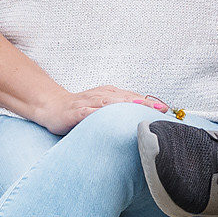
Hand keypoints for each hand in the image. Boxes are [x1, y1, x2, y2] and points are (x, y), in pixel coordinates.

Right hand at [37, 84, 166, 136]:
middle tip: (161, 109)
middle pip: (127, 98)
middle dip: (144, 103)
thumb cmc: (79, 109)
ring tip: (143, 110)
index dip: (150, 103)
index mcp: (111, 94)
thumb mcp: (102, 108)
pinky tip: (109, 117)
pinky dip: (101, 114)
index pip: (134, 98)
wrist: (51, 106)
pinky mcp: (77, 112)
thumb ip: (119, 112)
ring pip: (111, 103)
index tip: (166, 109)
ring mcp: (89, 102)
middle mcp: (102, 96)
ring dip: (127, 105)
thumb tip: (142, 122)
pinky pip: (90, 112)